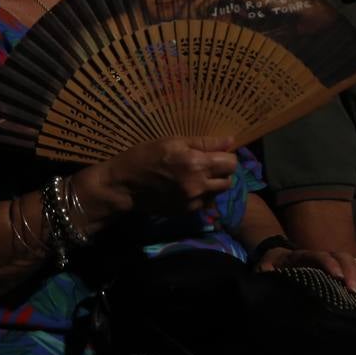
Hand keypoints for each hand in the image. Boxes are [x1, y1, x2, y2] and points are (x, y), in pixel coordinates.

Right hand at [97, 136, 237, 214]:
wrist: (124, 185)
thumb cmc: (146, 155)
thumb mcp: (174, 142)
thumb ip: (205, 143)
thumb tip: (231, 141)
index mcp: (197, 164)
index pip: (231, 163)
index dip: (226, 156)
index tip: (216, 153)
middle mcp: (199, 186)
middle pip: (229, 180)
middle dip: (222, 172)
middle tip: (208, 164)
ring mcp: (192, 202)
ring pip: (218, 193)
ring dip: (213, 185)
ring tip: (197, 176)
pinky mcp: (186, 212)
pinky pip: (204, 203)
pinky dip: (201, 195)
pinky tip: (187, 187)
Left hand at [258, 247, 355, 298]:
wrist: (281, 260)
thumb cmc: (273, 269)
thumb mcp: (264, 270)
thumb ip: (264, 272)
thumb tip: (265, 275)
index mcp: (303, 256)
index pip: (319, 255)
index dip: (329, 264)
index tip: (338, 278)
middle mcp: (323, 256)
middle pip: (342, 257)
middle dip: (353, 273)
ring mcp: (336, 262)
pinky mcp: (345, 272)